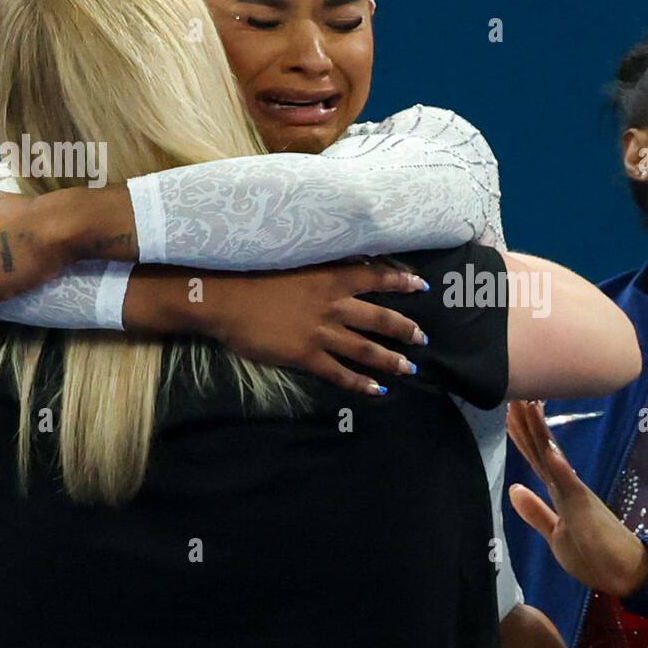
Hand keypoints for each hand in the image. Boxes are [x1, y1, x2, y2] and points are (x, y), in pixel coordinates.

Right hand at [190, 260, 430, 395]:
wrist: (224, 297)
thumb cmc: (254, 273)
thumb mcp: (296, 259)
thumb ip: (325, 263)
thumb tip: (351, 257)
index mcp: (331, 277)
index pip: (376, 277)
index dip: (401, 281)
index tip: (422, 285)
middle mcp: (333, 305)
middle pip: (380, 319)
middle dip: (405, 329)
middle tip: (423, 338)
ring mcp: (321, 332)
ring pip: (366, 348)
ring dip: (391, 359)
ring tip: (410, 368)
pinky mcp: (306, 355)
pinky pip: (339, 372)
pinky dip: (360, 383)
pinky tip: (377, 390)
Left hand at [506, 399, 647, 596]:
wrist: (627, 574)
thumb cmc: (594, 556)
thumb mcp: (556, 534)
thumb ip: (536, 511)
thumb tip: (514, 488)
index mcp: (560, 492)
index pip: (536, 457)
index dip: (521, 434)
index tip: (508, 408)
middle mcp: (567, 487)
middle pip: (541, 450)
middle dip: (526, 422)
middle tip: (514, 388)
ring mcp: (576, 495)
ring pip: (553, 459)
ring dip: (540, 432)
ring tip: (529, 403)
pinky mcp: (586, 509)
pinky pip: (570, 487)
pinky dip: (560, 468)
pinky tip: (551, 450)